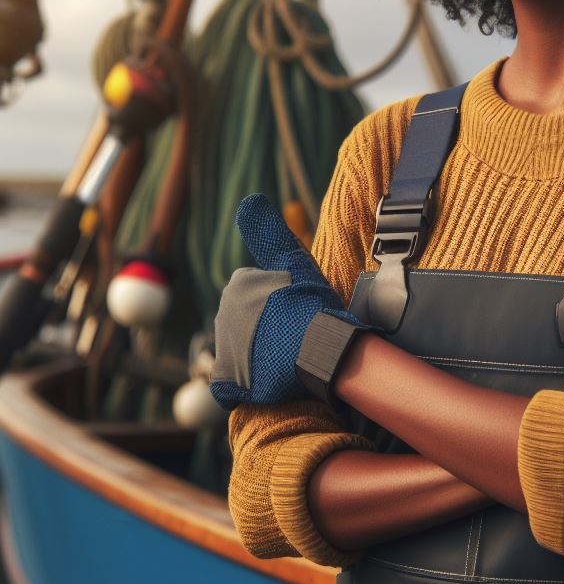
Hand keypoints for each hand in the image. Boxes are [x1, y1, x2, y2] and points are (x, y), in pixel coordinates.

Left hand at [209, 194, 366, 409]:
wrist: (321, 351)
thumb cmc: (314, 305)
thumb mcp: (296, 262)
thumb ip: (270, 232)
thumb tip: (248, 199)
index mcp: (238, 285)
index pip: (260, 291)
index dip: (284, 301)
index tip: (300, 309)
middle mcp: (222, 314)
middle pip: (250, 320)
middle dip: (270, 326)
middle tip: (298, 332)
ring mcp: (224, 350)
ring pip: (244, 348)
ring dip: (263, 352)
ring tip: (291, 356)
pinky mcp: (228, 382)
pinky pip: (230, 384)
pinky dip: (246, 384)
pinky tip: (269, 379)